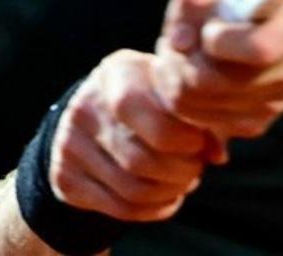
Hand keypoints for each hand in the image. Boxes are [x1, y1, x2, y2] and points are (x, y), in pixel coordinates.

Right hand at [49, 49, 216, 221]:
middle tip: (194, 170)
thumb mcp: (169, 95)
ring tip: (182, 184)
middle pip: (142, 160)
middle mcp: (86, 104)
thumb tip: (218, 155)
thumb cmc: (148, 102)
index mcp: (118, 72)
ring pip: (132, 188)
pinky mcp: (65, 175)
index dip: (185, 140)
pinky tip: (165, 199)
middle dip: (180, 173)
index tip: (198, 144)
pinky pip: (118, 207)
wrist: (91, 120)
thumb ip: (200, 118)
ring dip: (169, 193)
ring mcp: (69, 141)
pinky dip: (152, 211)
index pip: (155, 118)